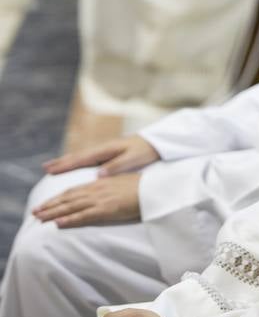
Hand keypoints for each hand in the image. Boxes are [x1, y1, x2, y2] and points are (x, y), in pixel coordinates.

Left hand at [32, 173, 141, 226]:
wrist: (155, 189)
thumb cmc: (142, 188)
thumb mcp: (121, 185)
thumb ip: (107, 190)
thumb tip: (98, 197)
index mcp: (100, 183)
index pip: (74, 191)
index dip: (58, 197)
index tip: (46, 204)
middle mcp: (97, 189)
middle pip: (68, 197)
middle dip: (50, 205)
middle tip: (35, 213)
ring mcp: (101, 199)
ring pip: (71, 206)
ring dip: (54, 212)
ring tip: (39, 219)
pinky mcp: (106, 209)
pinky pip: (84, 215)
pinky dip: (69, 219)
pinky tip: (58, 224)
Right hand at [43, 135, 159, 176]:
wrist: (157, 141)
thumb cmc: (146, 151)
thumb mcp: (133, 159)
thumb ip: (117, 166)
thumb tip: (98, 175)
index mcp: (107, 150)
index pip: (82, 159)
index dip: (65, 165)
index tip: (50, 170)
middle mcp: (103, 149)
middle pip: (78, 157)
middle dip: (61, 163)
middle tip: (44, 168)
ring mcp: (106, 151)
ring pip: (82, 158)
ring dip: (67, 162)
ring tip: (53, 167)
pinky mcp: (109, 154)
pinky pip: (89, 160)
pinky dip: (78, 162)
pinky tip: (74, 165)